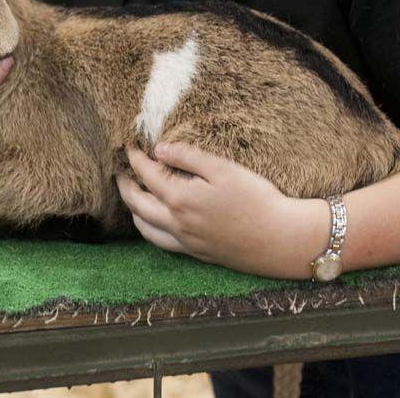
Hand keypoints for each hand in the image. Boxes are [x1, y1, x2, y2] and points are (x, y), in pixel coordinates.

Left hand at [116, 142, 326, 278]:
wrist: (280, 239)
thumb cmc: (256, 199)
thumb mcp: (223, 168)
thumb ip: (187, 157)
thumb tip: (158, 150)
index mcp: (180, 199)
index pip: (147, 175)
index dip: (135, 159)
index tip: (129, 146)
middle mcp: (177, 224)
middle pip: (137, 204)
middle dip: (125, 186)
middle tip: (119, 171)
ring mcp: (187, 242)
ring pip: (146, 228)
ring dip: (133, 210)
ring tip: (132, 196)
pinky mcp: (199, 254)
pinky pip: (162, 243)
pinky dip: (149, 230)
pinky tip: (156, 222)